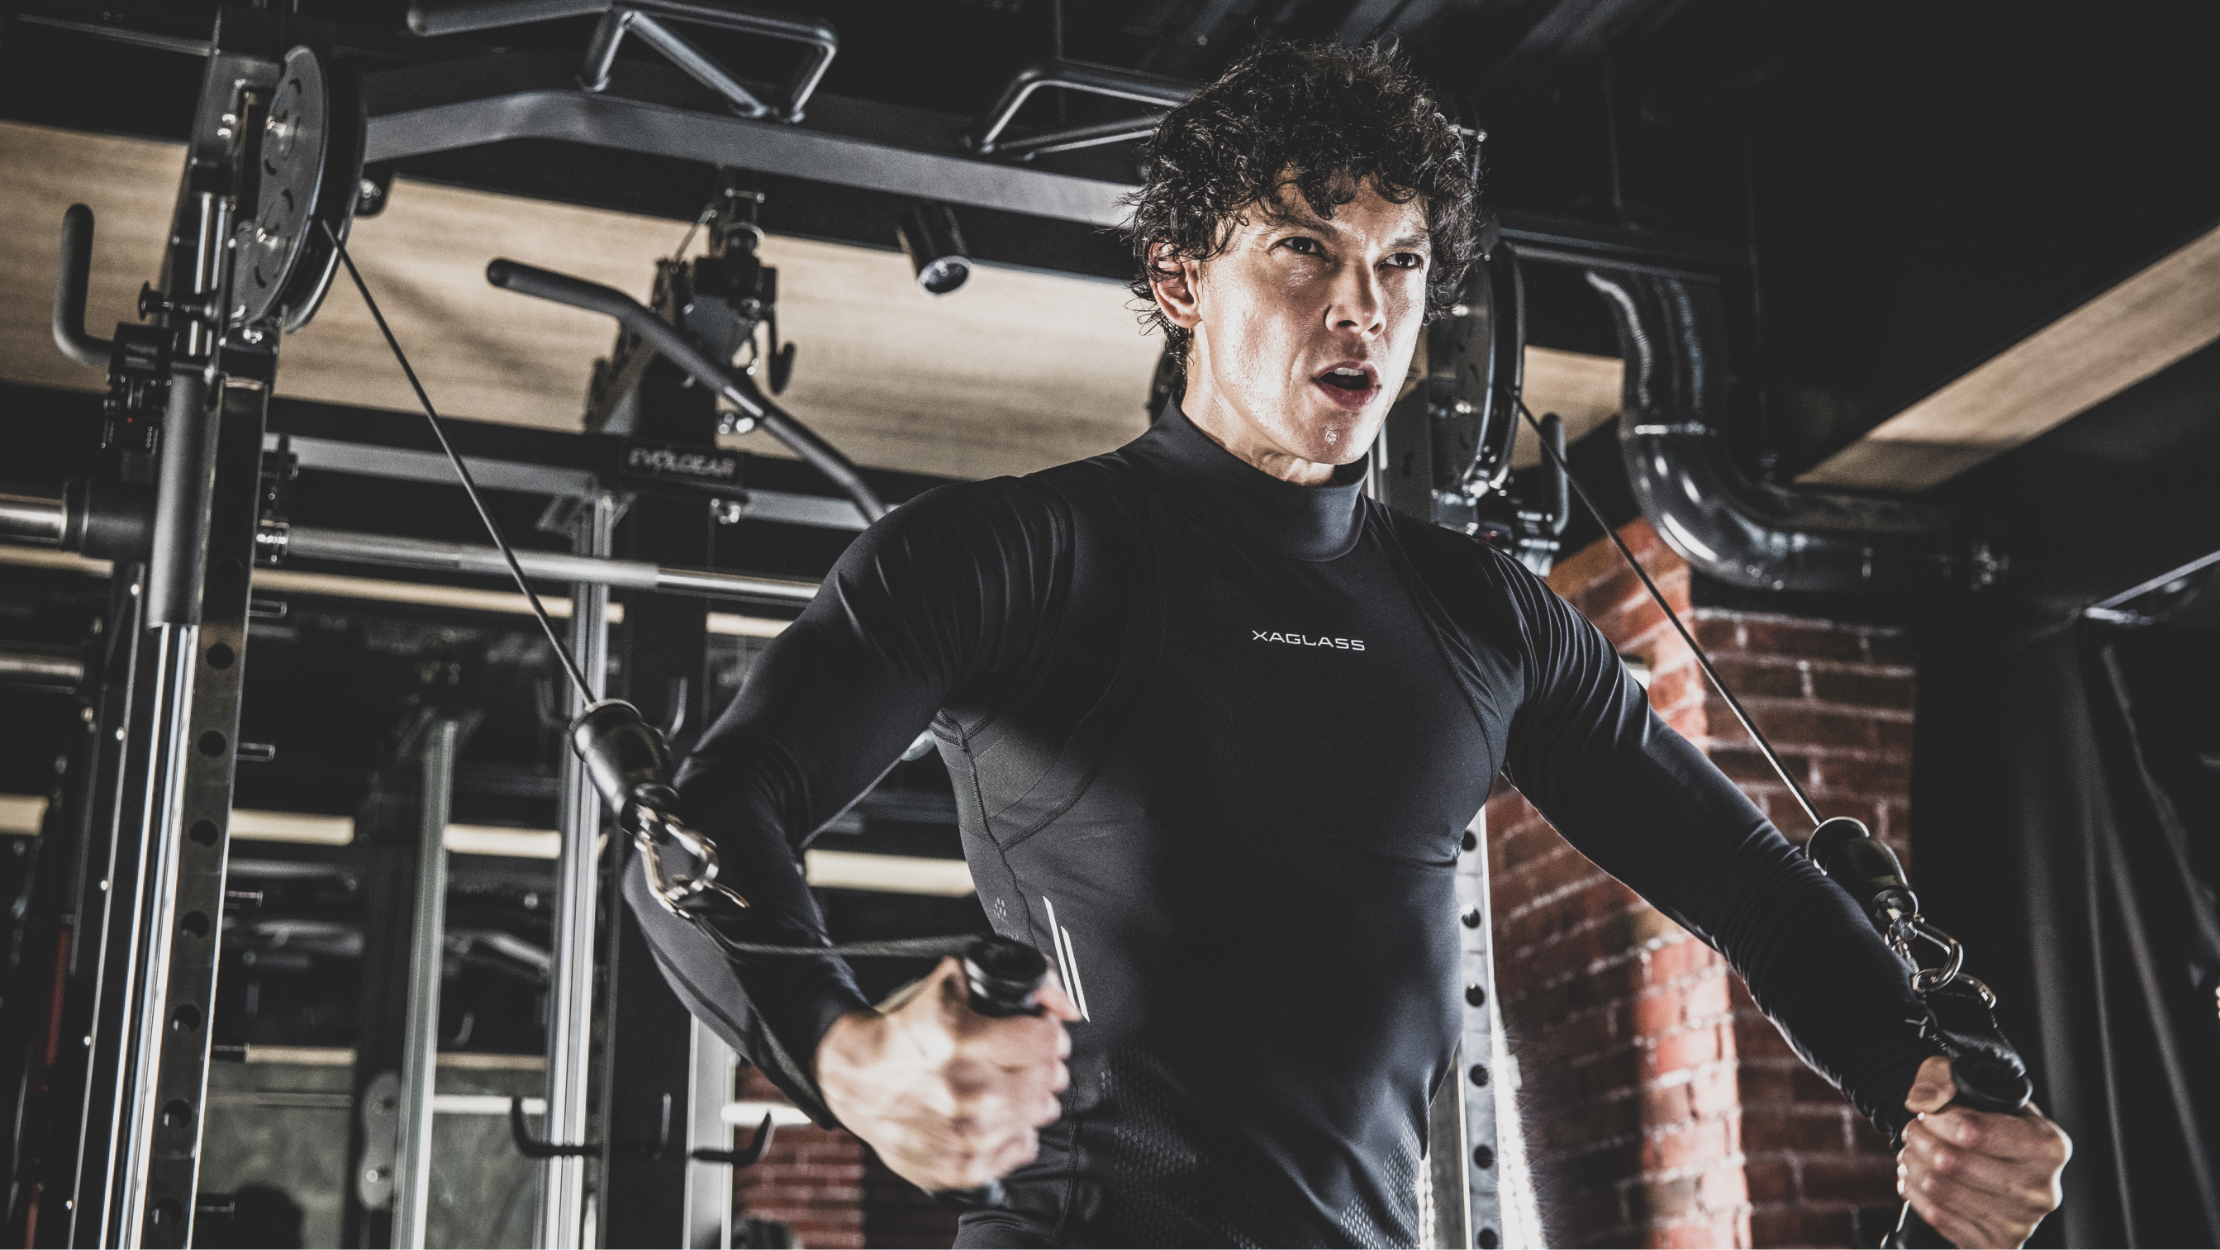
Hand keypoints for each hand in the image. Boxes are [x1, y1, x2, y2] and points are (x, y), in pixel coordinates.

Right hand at [816, 956, 1079, 1190]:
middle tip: (1018, 1057)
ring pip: (1041, 1113)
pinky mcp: (963, 1168)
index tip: (1036, 1032)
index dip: (1046, 1032)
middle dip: (1040, 1063)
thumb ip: (1018, 981)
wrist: (855, 1082)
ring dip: (1029, 1096)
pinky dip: (1014, 1130)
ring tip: (1002, 1084)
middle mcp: (966, 1092)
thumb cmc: (903, 1036)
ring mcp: (966, 1136)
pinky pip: (1022, 1148)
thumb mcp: (950, 986)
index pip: (1047, 1042)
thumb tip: (1064, 1004)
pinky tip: (992, 1114)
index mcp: (961, 1042)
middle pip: (1048, 1079)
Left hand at [1898, 1056, 2070, 1247]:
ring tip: (1913, 1152)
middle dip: (1919, 1140)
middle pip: (1951, 1162)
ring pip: (1939, 1189)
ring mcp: (2021, 1222)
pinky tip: (1917, 1177)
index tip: (1929, 1113)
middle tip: (1914, 1130)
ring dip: (1912, 1164)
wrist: (1996, 1158)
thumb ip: (1941, 1076)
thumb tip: (1924, 1101)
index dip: (1937, 1119)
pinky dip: (1915, 1192)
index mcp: (2049, 1146)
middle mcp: (2042, 1189)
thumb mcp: (1970, 1081)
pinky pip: (1938, 1217)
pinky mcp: (1998, 1244)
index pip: (1973, 1132)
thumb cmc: (1986, 1119)